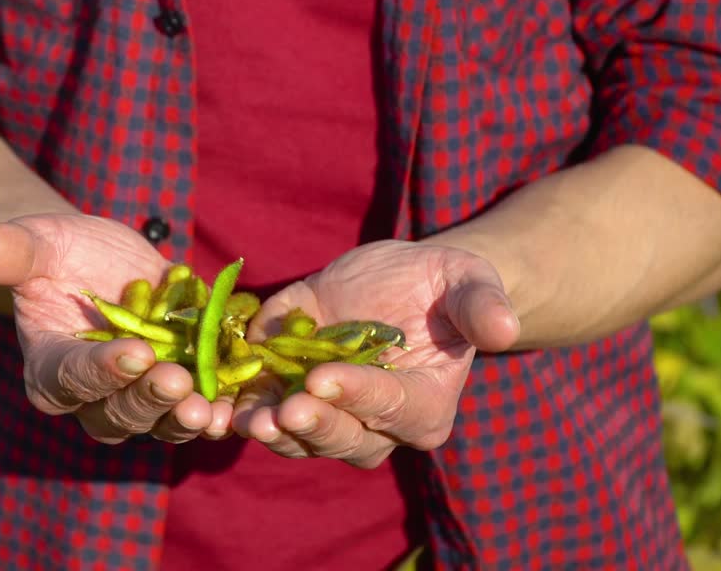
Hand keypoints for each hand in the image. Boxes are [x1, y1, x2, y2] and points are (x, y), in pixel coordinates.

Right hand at [0, 214, 231, 443]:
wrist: (97, 259)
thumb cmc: (56, 252)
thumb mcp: (35, 243)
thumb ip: (10, 252)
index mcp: (50, 369)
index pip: (72, 378)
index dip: (102, 371)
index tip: (134, 354)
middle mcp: (93, 398)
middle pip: (118, 413)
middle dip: (149, 400)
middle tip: (177, 382)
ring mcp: (139, 396)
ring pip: (160, 422)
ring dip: (185, 418)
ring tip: (210, 408)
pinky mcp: (180, 384)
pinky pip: (198, 408)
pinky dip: (219, 409)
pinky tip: (238, 404)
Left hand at [231, 240, 519, 467]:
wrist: (399, 281)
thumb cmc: (443, 285)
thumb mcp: (467, 281)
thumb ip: (482, 306)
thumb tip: (503, 329)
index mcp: (425, 406)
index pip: (393, 410)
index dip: (359, 395)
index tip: (325, 378)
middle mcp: (376, 425)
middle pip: (344, 439)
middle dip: (312, 424)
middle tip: (285, 408)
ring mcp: (329, 415)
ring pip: (299, 438)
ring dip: (271, 430)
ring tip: (245, 416)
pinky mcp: (288, 393)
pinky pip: (263, 413)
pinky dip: (239, 409)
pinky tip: (217, 401)